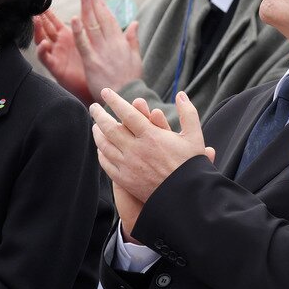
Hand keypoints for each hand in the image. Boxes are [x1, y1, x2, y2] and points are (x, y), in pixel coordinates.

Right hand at [35, 10, 92, 102]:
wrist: (95, 86)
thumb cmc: (94, 65)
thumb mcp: (93, 42)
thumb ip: (93, 27)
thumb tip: (99, 10)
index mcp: (68, 37)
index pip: (55, 22)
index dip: (49, 13)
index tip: (43, 1)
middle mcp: (59, 45)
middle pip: (46, 28)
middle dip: (40, 18)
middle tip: (35, 7)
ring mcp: (56, 55)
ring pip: (42, 39)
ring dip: (38, 30)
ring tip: (36, 20)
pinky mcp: (55, 66)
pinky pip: (45, 58)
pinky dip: (42, 50)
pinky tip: (43, 44)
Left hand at [73, 0, 143, 97]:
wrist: (128, 97)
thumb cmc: (131, 81)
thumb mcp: (136, 58)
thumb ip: (133, 39)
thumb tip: (135, 23)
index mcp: (121, 42)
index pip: (110, 19)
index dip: (102, 5)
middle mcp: (112, 44)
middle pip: (101, 19)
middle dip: (94, 2)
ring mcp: (102, 52)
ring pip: (93, 26)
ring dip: (87, 9)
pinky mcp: (93, 62)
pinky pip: (84, 44)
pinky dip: (79, 31)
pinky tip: (74, 19)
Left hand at [109, 98, 212, 241]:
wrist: (186, 197)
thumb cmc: (192, 166)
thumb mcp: (194, 137)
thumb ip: (188, 113)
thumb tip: (181, 94)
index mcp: (151, 136)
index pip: (126, 113)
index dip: (114, 100)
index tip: (106, 92)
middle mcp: (136, 149)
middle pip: (109, 127)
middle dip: (99, 114)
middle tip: (94, 106)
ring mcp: (128, 165)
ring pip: (104, 145)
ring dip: (97, 133)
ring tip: (95, 125)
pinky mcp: (125, 180)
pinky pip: (107, 163)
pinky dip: (101, 153)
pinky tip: (101, 148)